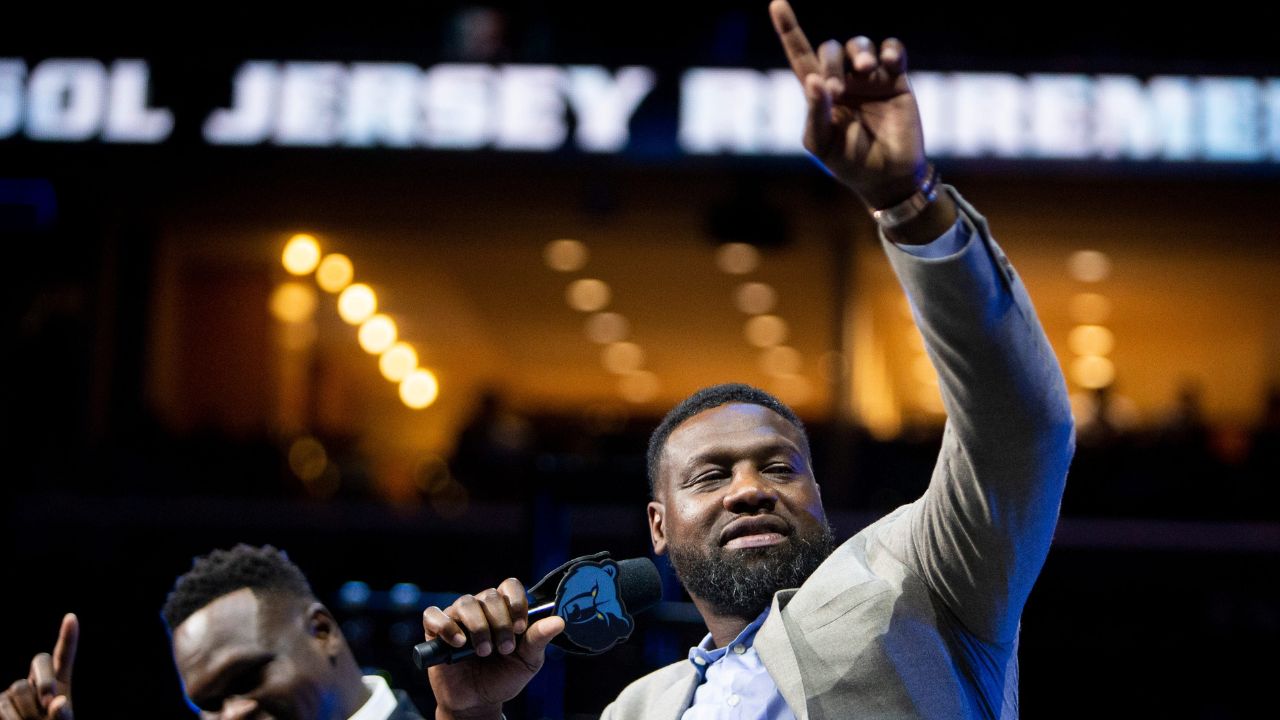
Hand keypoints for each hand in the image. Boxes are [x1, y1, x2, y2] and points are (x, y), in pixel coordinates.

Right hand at [0, 614, 76, 719]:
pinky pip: (3, 705)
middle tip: (50, 703)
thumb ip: (62, 715)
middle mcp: (35, 681)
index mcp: (59, 682)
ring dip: (28, 712)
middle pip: (39, 662)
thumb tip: (58, 702)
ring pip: (20, 687)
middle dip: (45, 681)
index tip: (72, 617)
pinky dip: (12, 719)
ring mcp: (14, 689)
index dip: (67, 637)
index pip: (63, 656)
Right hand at [422, 578, 563, 719]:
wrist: (478, 702)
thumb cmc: (503, 677)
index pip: (510, 586)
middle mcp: (479, 608)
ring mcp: (456, 617)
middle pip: (489, 596)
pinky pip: (434, 615)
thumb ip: (539, 639)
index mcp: (503, 609)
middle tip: (504, 649)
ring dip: (478, 627)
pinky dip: (446, 626)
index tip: (520, 628)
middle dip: (500, 623)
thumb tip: (559, 622)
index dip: (516, 602)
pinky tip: (458, 643)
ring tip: (483, 651)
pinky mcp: (434, 631)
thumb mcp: (527, 660)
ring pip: (465, 603)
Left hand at [769, 0, 927, 208]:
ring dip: (859, 52)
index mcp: (819, 94)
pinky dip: (889, 50)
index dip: (788, 30)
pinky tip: (888, 64)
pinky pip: (892, 49)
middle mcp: (843, 80)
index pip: (800, 55)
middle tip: (838, 90)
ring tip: (866, 70)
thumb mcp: (822, 143)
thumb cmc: (849, 164)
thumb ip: (815, 113)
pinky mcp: (896, 79)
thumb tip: (814, 80)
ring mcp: (869, 79)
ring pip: (859, 44)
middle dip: (831, 62)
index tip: (777, 3)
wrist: (888, 176)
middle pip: (830, 49)